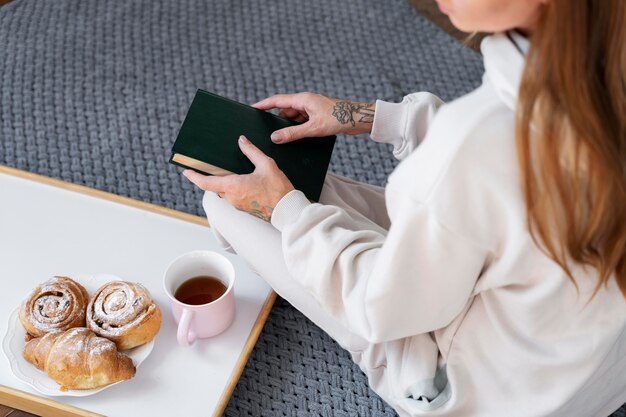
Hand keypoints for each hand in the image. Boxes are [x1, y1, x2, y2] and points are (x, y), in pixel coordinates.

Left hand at [182, 136, 293, 221]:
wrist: (287, 210)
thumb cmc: (278, 190)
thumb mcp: (266, 165)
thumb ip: (252, 152)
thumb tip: (242, 141)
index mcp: (233, 186)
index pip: (206, 182)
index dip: (194, 177)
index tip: (186, 172)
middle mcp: (232, 197)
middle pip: (214, 186)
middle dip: (212, 177)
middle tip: (212, 167)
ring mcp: (237, 205)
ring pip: (224, 192)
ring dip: (224, 183)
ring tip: (231, 173)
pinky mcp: (244, 208)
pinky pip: (233, 197)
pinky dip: (233, 189)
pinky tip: (243, 182)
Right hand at [252, 92, 375, 143]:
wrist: (358, 119)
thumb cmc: (338, 119)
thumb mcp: (313, 128)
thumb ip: (293, 134)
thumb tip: (275, 138)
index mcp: (303, 99)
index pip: (277, 100)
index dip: (263, 105)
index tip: (252, 108)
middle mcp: (306, 102)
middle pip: (285, 110)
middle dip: (277, 121)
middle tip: (269, 132)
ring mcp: (312, 108)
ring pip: (294, 117)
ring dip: (290, 127)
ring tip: (285, 138)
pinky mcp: (317, 115)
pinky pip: (302, 121)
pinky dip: (298, 128)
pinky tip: (297, 137)